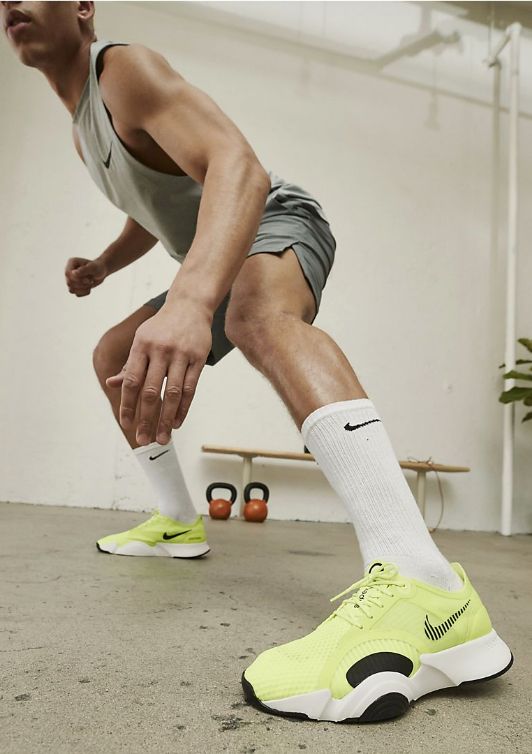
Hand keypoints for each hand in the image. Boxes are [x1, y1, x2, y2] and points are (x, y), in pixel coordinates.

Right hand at [64, 257, 107, 296]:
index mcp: (71, 263)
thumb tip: (74, 273)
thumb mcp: (93, 268)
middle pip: (69, 283)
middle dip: (82, 284)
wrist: (102, 272)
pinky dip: (84, 292)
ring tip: (90, 283)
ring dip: (83, 289)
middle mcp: (69, 271)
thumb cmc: (98, 267)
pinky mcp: (75, 286)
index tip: (87, 279)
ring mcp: (71, 279)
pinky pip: (76, 294)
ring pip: (71, 290)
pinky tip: (89, 288)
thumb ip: (84, 270)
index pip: (67, 273)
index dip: (76, 279)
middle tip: (90, 281)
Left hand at [106, 303, 211, 443]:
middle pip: (151, 391)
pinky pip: (190, 388)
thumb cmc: (161, 327)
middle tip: (143, 440)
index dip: (127, 405)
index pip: (131, 381)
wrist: (190, 305)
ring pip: (172, 393)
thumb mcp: (142, 340)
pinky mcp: (198, 358)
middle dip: (146, 419)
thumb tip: (112, 384)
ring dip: (166, 419)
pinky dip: (183, 408)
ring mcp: (180, 354)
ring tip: (162, 439)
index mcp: (141, 346)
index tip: (126, 424)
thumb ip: (130, 364)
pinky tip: (177, 422)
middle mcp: (159, 350)